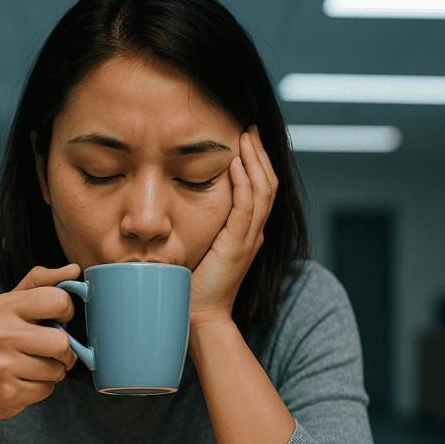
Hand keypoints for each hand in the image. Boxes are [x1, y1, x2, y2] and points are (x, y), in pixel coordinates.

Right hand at [0, 264, 80, 425]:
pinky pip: (48, 389)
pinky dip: (43, 387)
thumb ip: (41, 282)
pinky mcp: (9, 392)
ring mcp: (2, 365)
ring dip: (55, 370)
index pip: (57, 299)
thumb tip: (75, 270)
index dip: (67, 310)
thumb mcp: (9, 305)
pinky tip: (25, 381)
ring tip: (36, 366)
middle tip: (55, 350)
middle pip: (61, 341)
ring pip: (58, 369)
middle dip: (66, 350)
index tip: (60, 318)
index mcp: (3, 307)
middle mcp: (0, 334)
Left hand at [190, 124, 276, 327]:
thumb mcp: (198, 247)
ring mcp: (249, 239)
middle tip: (249, 127)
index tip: (244, 138)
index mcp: (246, 233)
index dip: (255, 162)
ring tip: (245, 136)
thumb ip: (198, 227)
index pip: (260, 189)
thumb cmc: (191, 286)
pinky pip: (247, 205)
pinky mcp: (238, 245)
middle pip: (268, 183)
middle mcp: (253, 233)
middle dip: (259, 153)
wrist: (198, 316)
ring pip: (263, 189)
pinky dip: (244, 181)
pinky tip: (235, 162)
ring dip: (254, 159)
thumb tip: (177, 203)